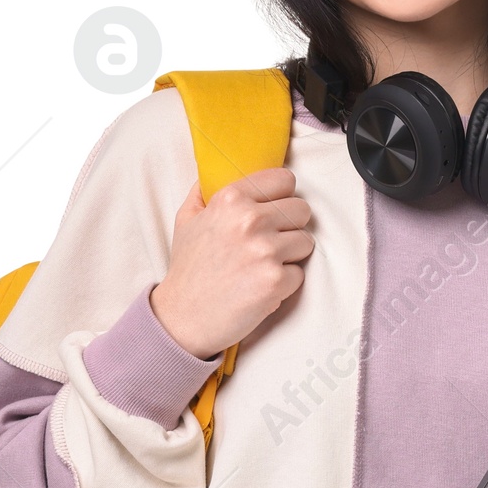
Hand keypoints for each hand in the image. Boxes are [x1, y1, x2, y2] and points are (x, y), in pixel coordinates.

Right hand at [148, 167, 314, 358]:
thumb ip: (204, 190)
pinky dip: (284, 283)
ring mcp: (265, 251)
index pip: (284, 179)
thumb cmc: (187, 269)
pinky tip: (260, 287)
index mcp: (231, 199)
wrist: (182, 317)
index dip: (282, 196)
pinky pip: (299, 274)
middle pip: (302, 210)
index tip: (275, 210)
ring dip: (290, 255)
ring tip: (262, 266)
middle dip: (290, 226)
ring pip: (306, 242)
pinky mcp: (276, 281)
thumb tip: (216, 170)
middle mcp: (250, 220)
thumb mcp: (186, 219)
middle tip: (270, 242)